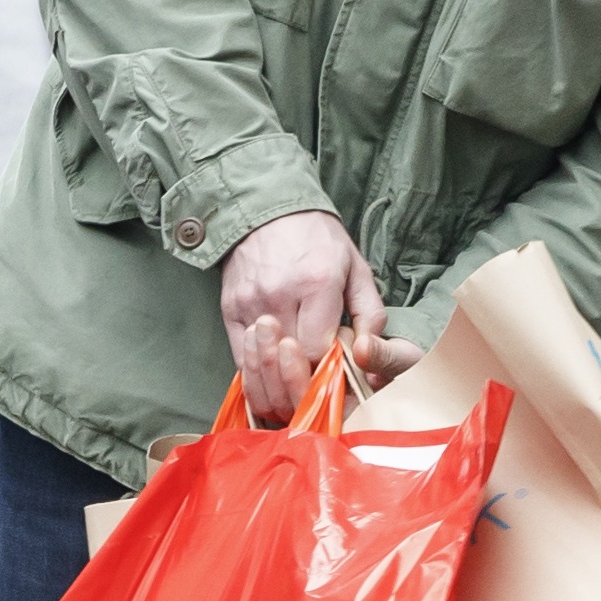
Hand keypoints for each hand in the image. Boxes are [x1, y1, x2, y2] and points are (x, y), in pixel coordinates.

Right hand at [215, 208, 383, 423]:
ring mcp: (250, 304)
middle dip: (305, 384)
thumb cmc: (317, 240)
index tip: (336, 374)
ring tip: (294, 391)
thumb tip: (368, 355)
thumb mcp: (355, 268)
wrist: (265, 210)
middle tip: (317, 389)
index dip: (328, 372)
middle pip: (290, 365)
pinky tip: (272, 377)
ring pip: (262, 369)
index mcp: (316, 284)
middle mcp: (279, 295)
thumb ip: (370, 313)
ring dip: (279, 388)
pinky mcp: (229, 309)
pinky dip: (257, 375)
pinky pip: (241, 359)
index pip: (319, 352)